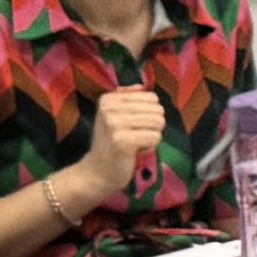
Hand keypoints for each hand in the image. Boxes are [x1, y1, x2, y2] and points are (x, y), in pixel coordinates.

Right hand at [70, 85, 165, 214]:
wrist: (97, 171)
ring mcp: (115, 123)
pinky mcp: (123, 140)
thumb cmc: (111, 143)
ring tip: (134, 144)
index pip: (152, 97)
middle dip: (151, 126)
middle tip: (133, 137)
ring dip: (151, 137)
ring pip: (159, 123)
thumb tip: (142, 85)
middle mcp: (110, 108)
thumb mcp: (114, 116)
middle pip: (158, 110)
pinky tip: (134, 152)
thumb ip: (127, 99)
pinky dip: (150, 147)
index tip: (130, 126)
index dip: (148, 115)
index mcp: (109, 99)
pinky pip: (156, 137)